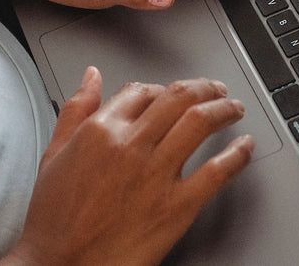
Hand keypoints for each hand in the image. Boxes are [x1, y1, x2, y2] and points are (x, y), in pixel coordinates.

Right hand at [0, 68, 254, 265]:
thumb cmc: (54, 221)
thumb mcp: (54, 155)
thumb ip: (75, 110)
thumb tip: (92, 77)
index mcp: (100, 131)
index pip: (141, 91)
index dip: (162, 89)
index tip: (171, 94)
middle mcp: (130, 146)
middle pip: (178, 97)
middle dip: (204, 88)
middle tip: (216, 90)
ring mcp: (156, 175)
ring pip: (200, 122)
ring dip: (224, 108)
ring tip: (233, 108)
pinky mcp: (176, 206)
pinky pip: (217, 170)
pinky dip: (237, 154)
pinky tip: (244, 147)